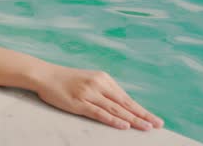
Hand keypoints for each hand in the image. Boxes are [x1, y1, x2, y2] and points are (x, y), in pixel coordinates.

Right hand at [34, 65, 163, 130]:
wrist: (44, 75)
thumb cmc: (65, 79)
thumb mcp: (88, 80)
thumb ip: (103, 90)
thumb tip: (120, 104)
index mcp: (103, 78)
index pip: (126, 97)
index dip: (141, 109)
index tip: (154, 119)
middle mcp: (98, 84)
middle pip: (125, 103)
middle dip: (143, 115)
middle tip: (158, 125)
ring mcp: (88, 93)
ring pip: (115, 109)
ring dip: (132, 119)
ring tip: (146, 127)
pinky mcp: (78, 103)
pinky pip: (99, 113)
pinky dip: (113, 119)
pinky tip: (123, 125)